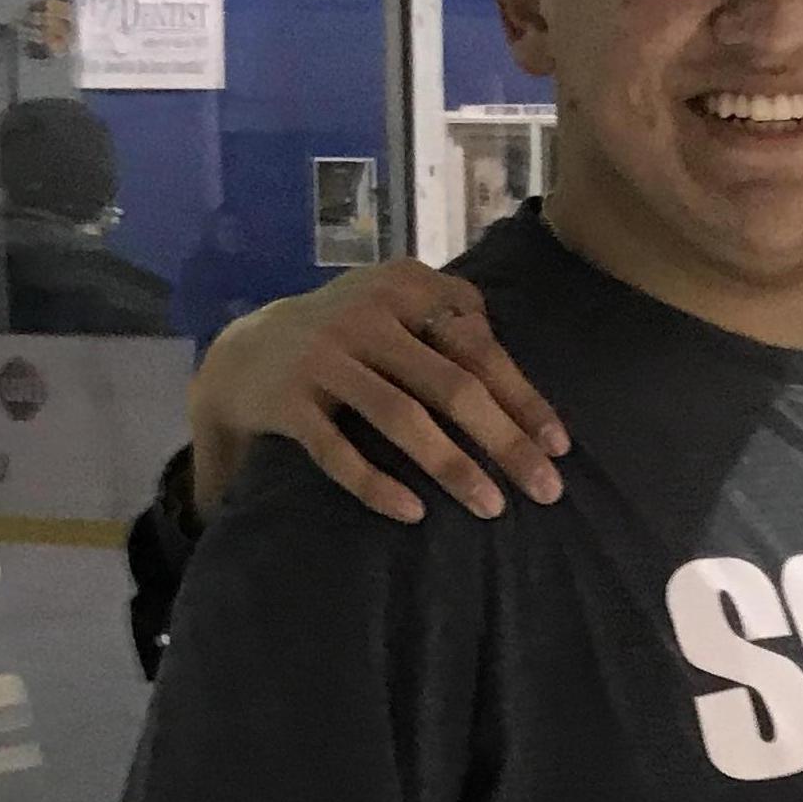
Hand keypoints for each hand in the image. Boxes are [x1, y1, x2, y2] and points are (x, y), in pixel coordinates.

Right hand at [189, 261, 567, 526]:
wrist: (243, 355)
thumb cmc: (347, 340)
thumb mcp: (397, 309)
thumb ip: (455, 323)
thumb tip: (523, 384)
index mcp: (403, 287)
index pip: (478, 348)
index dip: (524, 399)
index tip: (559, 448)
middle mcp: (364, 313)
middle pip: (451, 384)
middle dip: (504, 441)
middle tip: (545, 490)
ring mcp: (322, 356)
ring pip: (400, 417)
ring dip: (453, 467)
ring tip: (492, 509)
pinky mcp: (286, 400)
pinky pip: (337, 451)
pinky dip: (376, 484)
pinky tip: (413, 514)